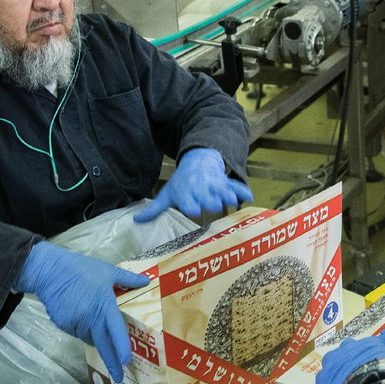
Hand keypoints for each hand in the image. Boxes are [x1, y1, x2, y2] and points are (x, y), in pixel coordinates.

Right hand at [15, 241, 150, 382]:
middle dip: (112, 362)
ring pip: (89, 338)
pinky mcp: (63, 325)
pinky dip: (81, 329)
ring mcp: (75, 323)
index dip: (121, 347)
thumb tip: (147, 281)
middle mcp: (90, 318)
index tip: (126, 361)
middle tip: (119, 376)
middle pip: (103, 345)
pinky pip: (77, 333)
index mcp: (103, 305)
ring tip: (93, 318)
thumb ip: (128, 279)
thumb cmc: (80, 269)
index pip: (115, 330)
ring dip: (95, 336)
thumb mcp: (107, 270)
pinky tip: (79, 314)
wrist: (49, 271)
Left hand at [134, 147, 252, 221]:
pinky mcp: (226, 183)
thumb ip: (154, 209)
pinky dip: (243, 191)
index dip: (191, 204)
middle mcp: (201, 189)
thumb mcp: (168, 194)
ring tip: (232, 200)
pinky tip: (249, 197)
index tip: (194, 209)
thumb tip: (135, 221)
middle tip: (213, 204)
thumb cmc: (181, 184)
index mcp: (186, 193)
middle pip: (207, 196)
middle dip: (210, 200)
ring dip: (227, 195)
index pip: (188, 200)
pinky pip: (236, 186)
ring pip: (222, 190)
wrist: (198, 162)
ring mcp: (215, 185)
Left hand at [315, 335, 384, 383]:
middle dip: (351, 358)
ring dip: (337, 369)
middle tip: (358, 372)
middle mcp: (350, 347)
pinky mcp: (323, 378)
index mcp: (370, 342)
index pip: (369, 345)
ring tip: (345, 382)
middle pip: (348, 349)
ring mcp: (334, 361)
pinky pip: (323, 378)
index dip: (370, 356)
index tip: (373, 365)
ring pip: (332, 361)